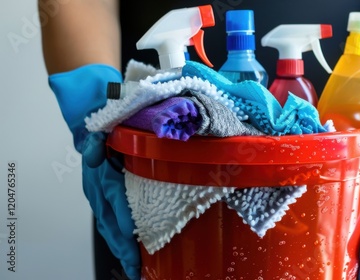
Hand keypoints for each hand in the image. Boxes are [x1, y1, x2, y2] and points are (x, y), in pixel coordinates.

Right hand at [49, 65, 139, 278]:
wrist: (93, 99)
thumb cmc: (107, 106)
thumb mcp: (110, 110)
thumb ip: (102, 131)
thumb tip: (92, 153)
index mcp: (101, 161)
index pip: (112, 195)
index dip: (122, 217)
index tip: (132, 236)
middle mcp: (96, 176)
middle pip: (107, 216)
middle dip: (121, 242)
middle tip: (135, 264)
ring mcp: (97, 182)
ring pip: (105, 218)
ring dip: (118, 242)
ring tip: (132, 262)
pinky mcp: (101, 185)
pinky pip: (106, 212)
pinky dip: (115, 230)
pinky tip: (124, 244)